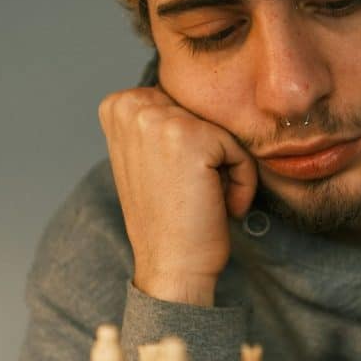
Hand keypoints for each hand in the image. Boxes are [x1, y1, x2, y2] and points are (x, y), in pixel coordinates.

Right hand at [97, 87, 256, 305]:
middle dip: (212, 156)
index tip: (176, 182)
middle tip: (191, 194)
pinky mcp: (190, 138)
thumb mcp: (148, 157)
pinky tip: (219, 206)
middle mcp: (132, 105)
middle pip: (207, 115)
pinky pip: (240, 151)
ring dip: (227, 171)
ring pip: (225, 132)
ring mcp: (158, 119)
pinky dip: (242, 182)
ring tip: (204, 200)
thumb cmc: (169, 218)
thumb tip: (197, 93)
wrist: (171, 267)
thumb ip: (161, 120)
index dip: (194, 148)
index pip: (187, 105)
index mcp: (118, 105)